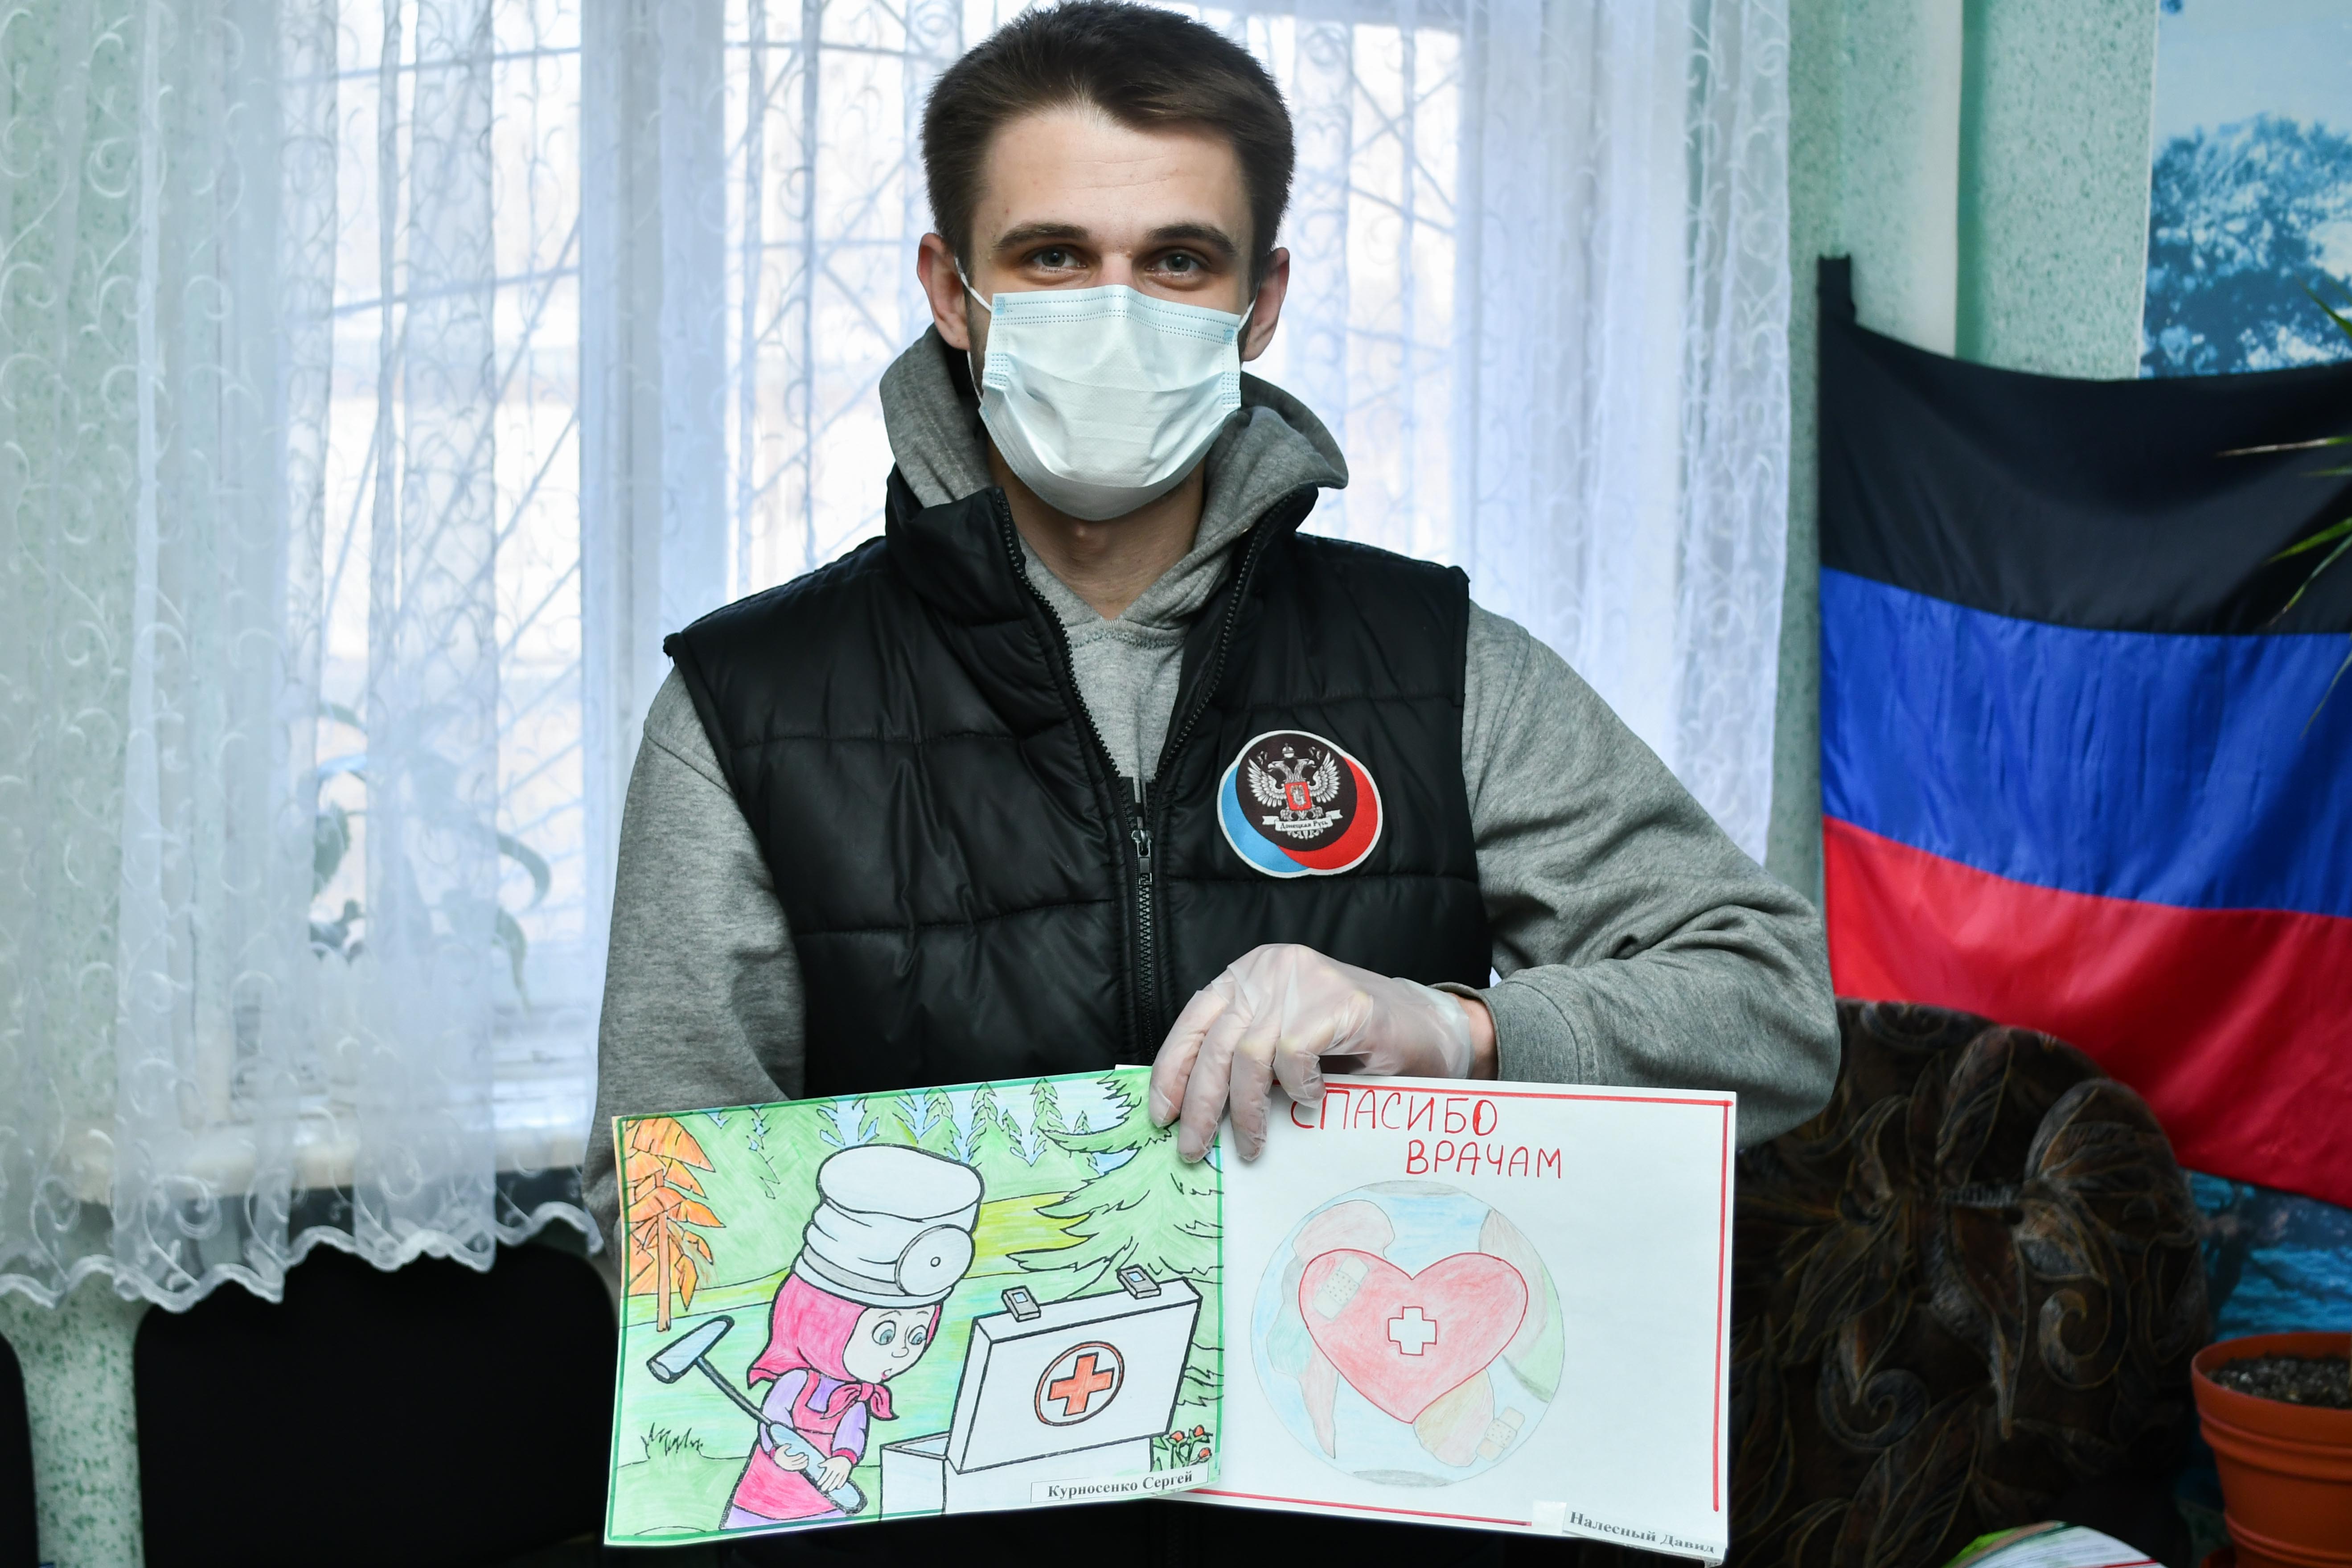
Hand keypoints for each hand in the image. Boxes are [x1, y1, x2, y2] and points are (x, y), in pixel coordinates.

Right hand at [773, 1443, 809, 1471]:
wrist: (775, 1461)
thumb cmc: (778, 1454)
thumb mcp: (780, 1449)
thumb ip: (784, 1446)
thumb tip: (790, 1445)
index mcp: (785, 1460)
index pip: (793, 1459)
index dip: (798, 1457)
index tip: (802, 1454)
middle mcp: (788, 1464)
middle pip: (796, 1463)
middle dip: (802, 1460)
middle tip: (806, 1456)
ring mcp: (790, 1467)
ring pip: (798, 1466)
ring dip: (803, 1464)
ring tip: (807, 1460)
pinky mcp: (791, 1468)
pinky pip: (798, 1468)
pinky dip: (802, 1466)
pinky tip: (806, 1463)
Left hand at [816, 1456, 853, 1492]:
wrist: (846, 1457)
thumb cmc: (835, 1460)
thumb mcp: (829, 1460)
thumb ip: (824, 1463)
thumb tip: (818, 1465)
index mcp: (832, 1466)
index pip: (826, 1474)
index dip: (822, 1479)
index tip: (818, 1484)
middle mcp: (837, 1469)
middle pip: (831, 1478)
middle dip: (827, 1484)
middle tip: (823, 1489)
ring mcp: (842, 1471)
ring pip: (837, 1480)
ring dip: (833, 1485)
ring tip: (829, 1490)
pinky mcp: (846, 1473)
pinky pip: (844, 1479)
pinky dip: (841, 1483)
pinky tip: (838, 1487)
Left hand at [1148, 943, 1495, 1161]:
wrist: (1428, 1029)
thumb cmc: (1353, 1045)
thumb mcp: (1284, 1042)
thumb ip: (1244, 1058)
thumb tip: (1194, 1110)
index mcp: (1250, 975)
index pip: (1193, 1022)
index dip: (1171, 1071)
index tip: (1162, 1114)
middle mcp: (1270, 970)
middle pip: (1216, 1045)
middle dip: (1200, 1105)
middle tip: (1193, 1149)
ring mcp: (1305, 982)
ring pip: (1249, 1057)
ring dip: (1247, 1113)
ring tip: (1252, 1147)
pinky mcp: (1339, 1002)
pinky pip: (1294, 1056)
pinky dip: (1297, 1088)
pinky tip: (1312, 1100)